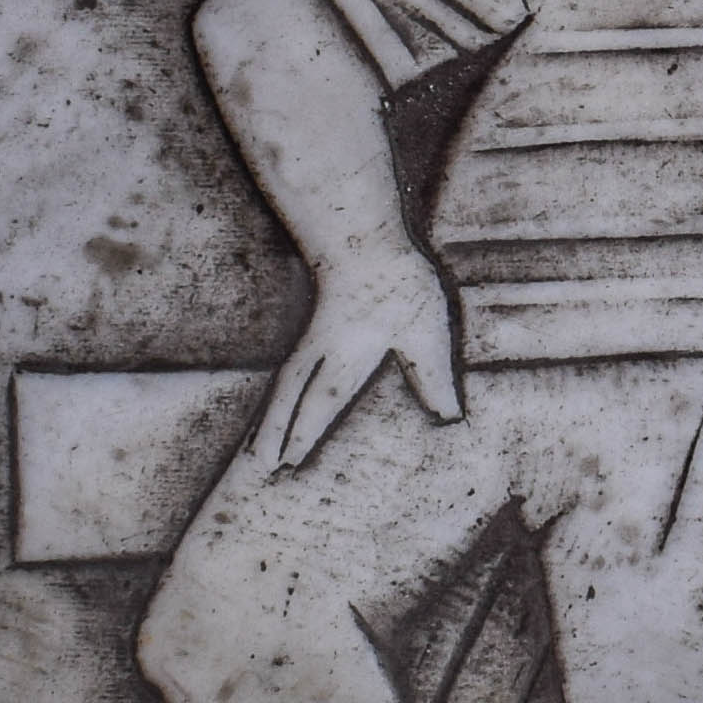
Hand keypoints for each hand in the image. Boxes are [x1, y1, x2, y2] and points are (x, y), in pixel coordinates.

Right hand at [264, 246, 460, 470]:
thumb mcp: (424, 328)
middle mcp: (321, 351)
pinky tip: (279, 404)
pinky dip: (278, 395)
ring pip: (283, 384)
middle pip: (287, 397)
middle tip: (256, 467)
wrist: (364, 234)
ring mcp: (313, 337)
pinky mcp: (314, 326)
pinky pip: (289, 369)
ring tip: (254, 446)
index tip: (287, 464)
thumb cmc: (397, 282)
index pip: (320, 403)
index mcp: (346, 355)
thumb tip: (448, 416)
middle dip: (272, 433)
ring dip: (268, 417)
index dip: (304, 434)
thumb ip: (431, 374)